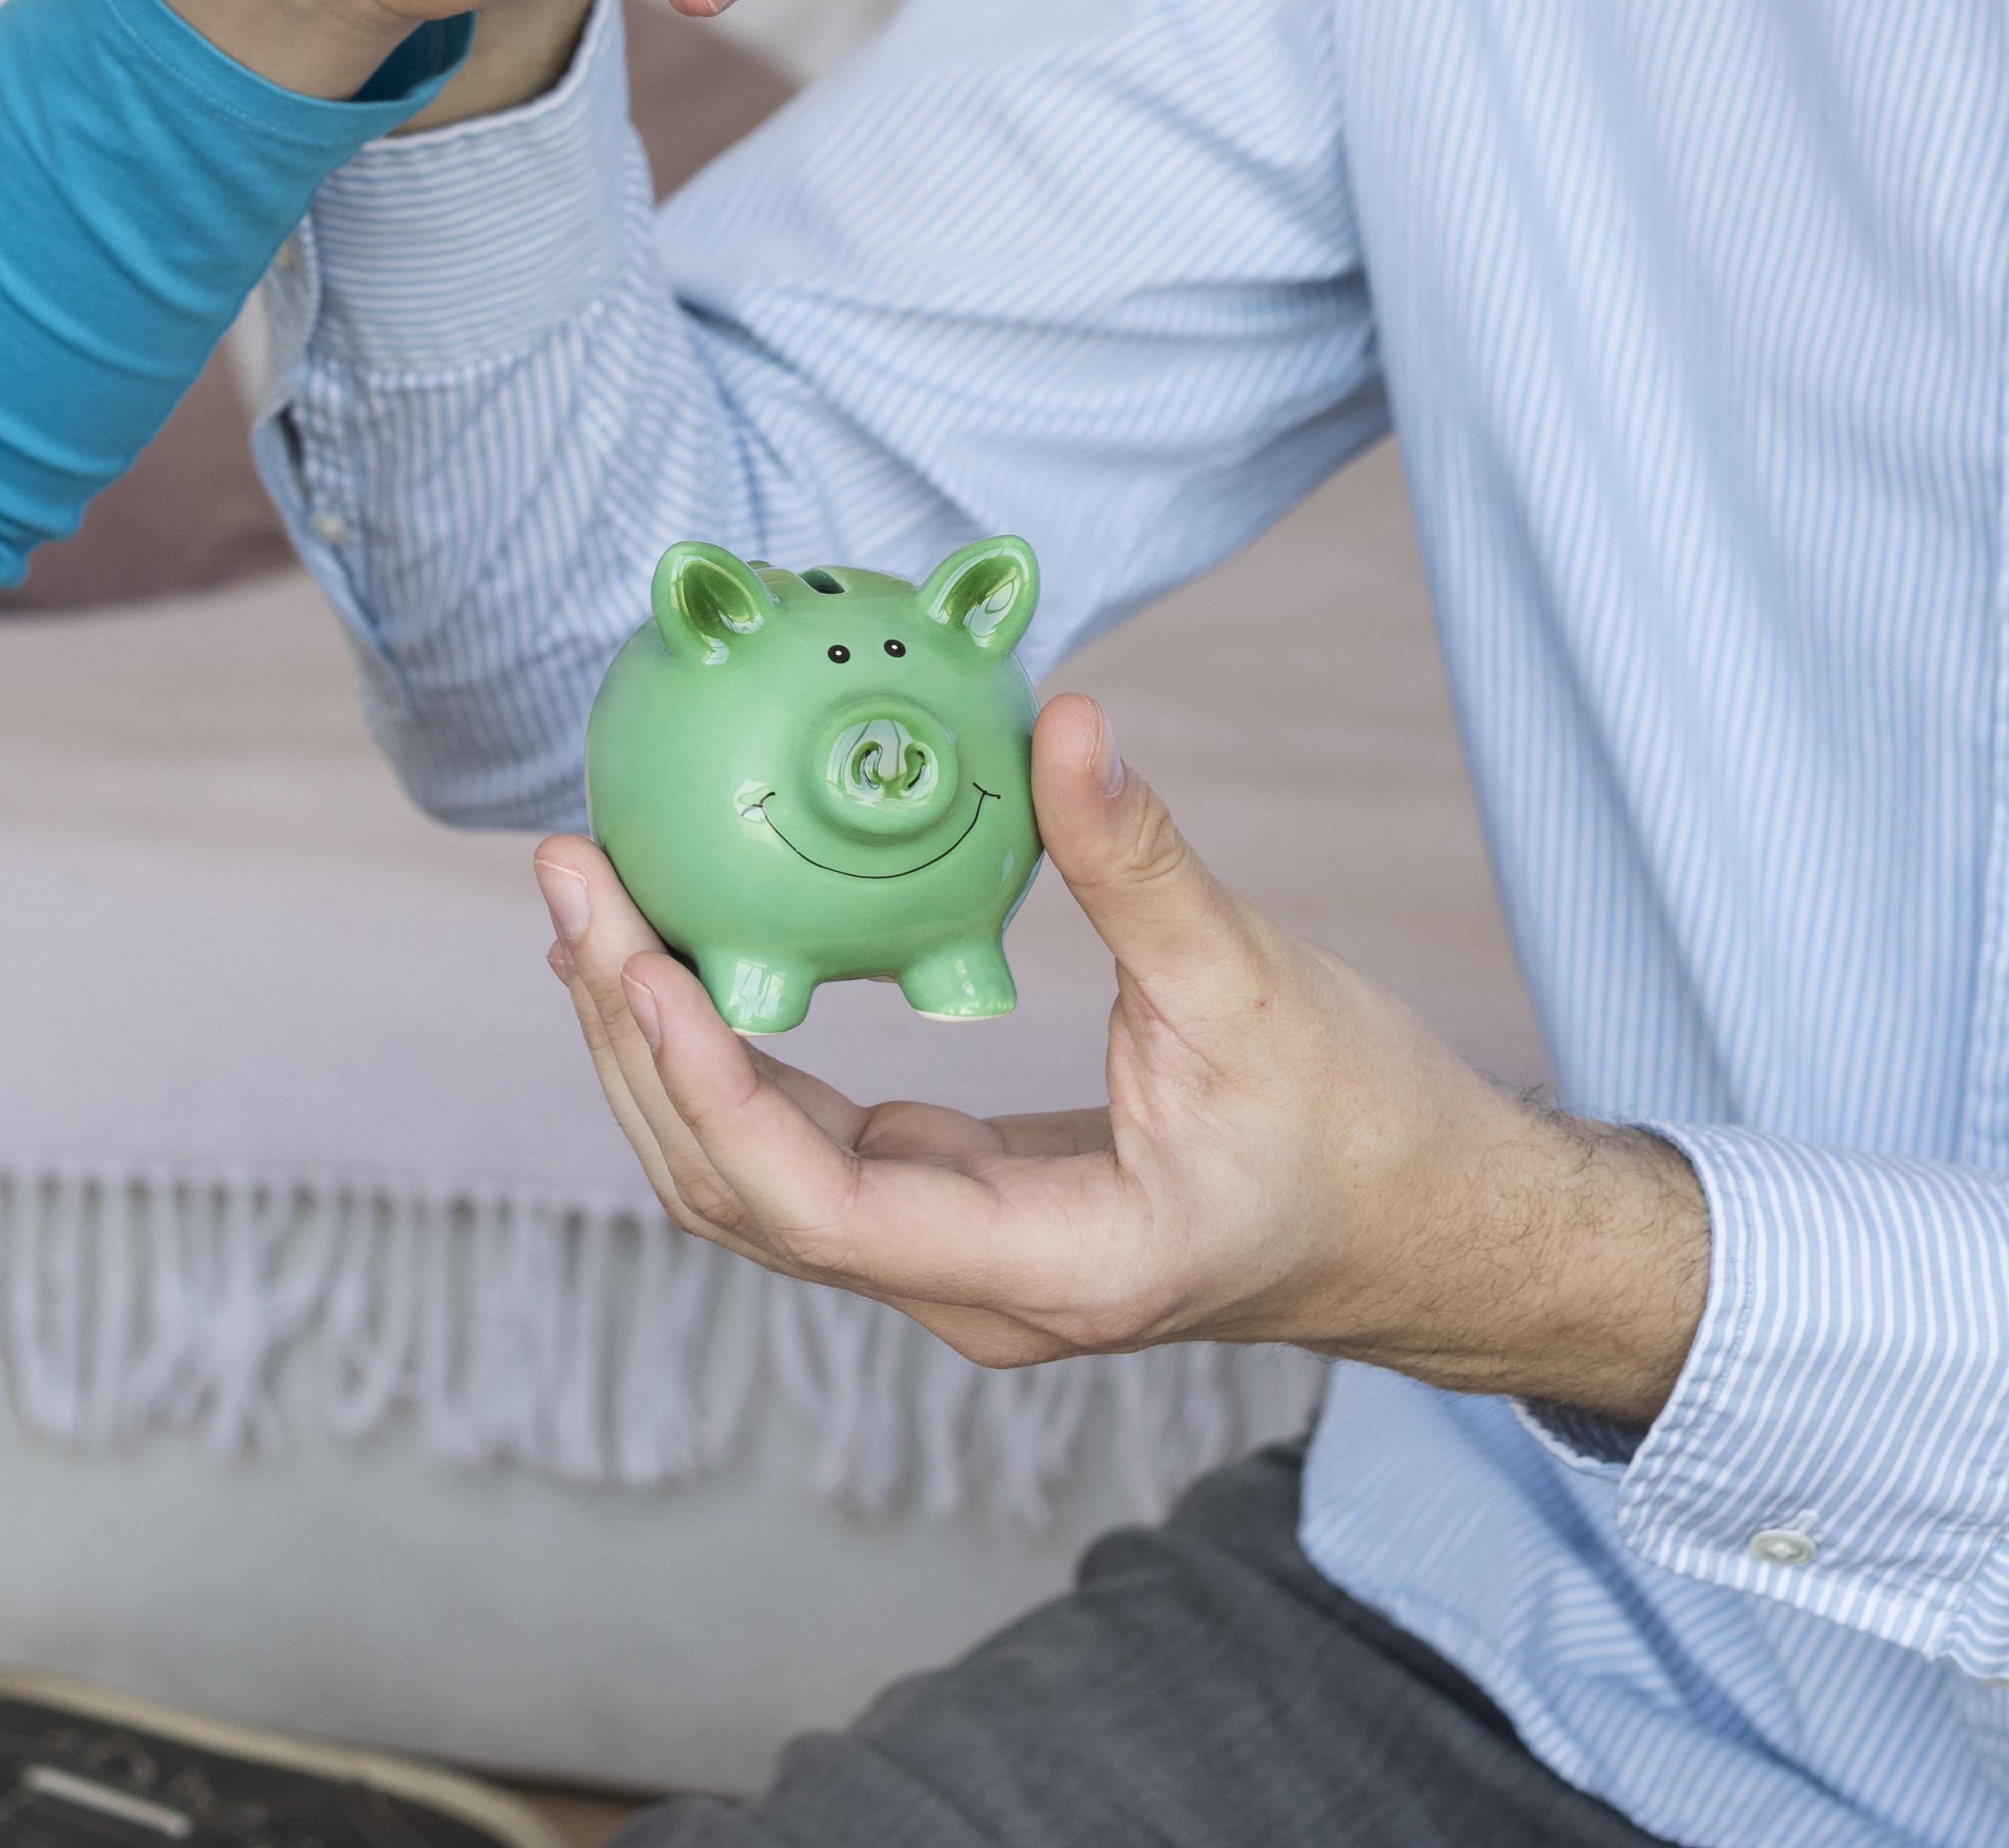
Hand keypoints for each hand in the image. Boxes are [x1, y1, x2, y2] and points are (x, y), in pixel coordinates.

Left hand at [540, 693, 1710, 1423]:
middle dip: (636, 1040)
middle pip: (739, 1193)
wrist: (1435, 1232)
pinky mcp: (955, 1213)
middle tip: (573, 884)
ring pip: (752, 1181)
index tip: (634, 961)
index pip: (812, 1204)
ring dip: (661, 1050)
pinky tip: (683, 957)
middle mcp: (974, 1291)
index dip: (705, 1084)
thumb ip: (1142, 863)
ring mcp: (955, 1262)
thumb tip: (1064, 718)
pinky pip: (803, 1151)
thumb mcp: (1255, 985)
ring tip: (588, 911)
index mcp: (1046, 1262)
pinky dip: (730, 1055)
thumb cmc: (1367, 1127)